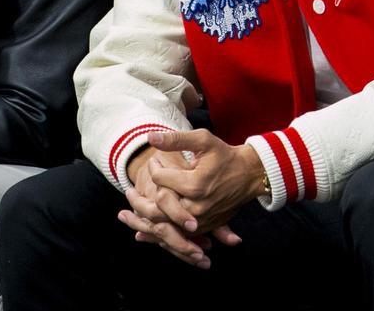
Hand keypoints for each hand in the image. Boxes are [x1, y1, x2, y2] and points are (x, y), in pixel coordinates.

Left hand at [118, 145, 241, 268]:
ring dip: (142, 221)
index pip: (161, 180)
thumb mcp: (203, 140)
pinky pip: (176, 235)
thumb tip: (150, 137)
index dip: (155, 168)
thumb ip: (176, 140)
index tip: (155, 160)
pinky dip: (157, 234)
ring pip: (163, 226)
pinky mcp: (204, 227)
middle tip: (128, 191)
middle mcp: (196, 206)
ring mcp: (200, 220)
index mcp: (195, 185)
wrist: (249, 175)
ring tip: (124, 215)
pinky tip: (140, 232)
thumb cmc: (225, 155)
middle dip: (138, 201)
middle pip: (157, 209)